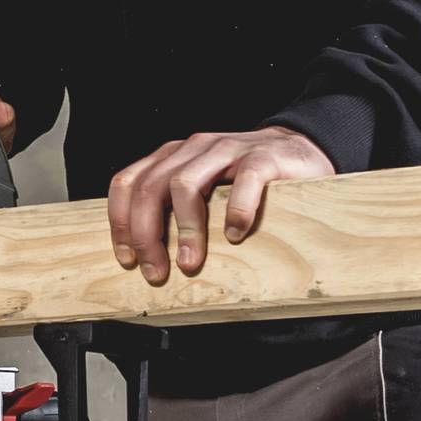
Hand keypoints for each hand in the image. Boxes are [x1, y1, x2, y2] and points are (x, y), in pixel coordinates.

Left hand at [107, 127, 331, 284]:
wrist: (299, 151)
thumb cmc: (246, 181)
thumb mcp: (203, 192)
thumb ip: (176, 212)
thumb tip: (149, 259)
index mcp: (173, 158)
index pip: (127, 183)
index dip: (121, 223)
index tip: (127, 259)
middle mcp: (193, 149)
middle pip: (150, 189)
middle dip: (147, 235)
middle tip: (157, 271)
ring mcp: (227, 150)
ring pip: (186, 184)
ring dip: (184, 229)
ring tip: (190, 262)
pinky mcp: (262, 157)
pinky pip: (245, 180)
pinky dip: (236, 210)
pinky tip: (236, 235)